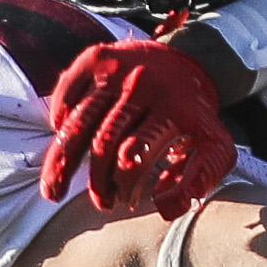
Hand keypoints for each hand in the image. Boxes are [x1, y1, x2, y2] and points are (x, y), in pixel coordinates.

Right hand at [43, 35, 235, 216]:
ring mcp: (117, 69)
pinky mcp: (96, 57)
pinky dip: (60, 114)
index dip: (125, 184)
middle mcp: (143, 85)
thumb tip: (167, 209)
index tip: (125, 202)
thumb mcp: (214, 148)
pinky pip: (68, 88)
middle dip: (98, 179)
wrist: (189, 61)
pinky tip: (59, 138)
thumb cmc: (196, 116)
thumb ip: (199, 180)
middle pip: (104, 141)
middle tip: (101, 202)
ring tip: (51, 191)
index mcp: (174, 109)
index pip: (136, 154)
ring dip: (63, 160)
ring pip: (80, 119)